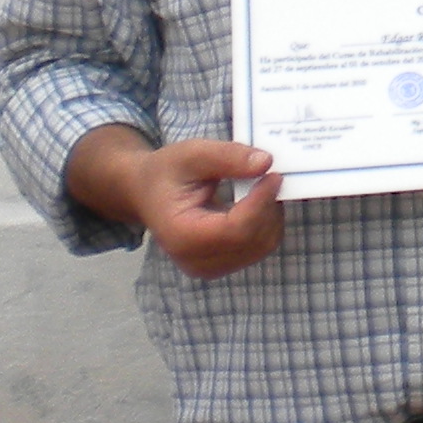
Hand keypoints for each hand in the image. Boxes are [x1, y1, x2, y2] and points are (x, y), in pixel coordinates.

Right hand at [67, 128, 284, 280]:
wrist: (149, 193)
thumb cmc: (167, 173)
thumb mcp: (192, 153)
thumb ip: (227, 156)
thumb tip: (265, 163)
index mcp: (181, 235)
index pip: (236, 228)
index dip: (261, 202)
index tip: (274, 175)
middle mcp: (194, 260)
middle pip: (253, 240)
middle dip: (268, 206)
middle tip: (270, 176)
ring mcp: (209, 268)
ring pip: (261, 245)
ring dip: (270, 215)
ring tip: (260, 188)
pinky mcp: (221, 266)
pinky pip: (258, 248)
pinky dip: (265, 224)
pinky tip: (255, 203)